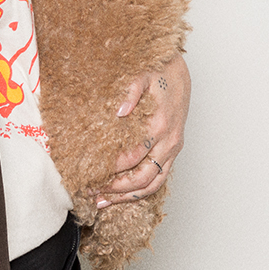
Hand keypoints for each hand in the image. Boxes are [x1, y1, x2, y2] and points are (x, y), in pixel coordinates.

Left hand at [97, 54, 190, 205]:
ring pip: (153, 183)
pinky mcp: (173, 149)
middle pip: (143, 178)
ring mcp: (174, 147)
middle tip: (92, 193)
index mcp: (161, 124)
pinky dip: (141, 189)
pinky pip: (160, 177)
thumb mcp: (141, 74)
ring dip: (128, 195)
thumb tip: (120, 110)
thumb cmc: (158, 70)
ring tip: (103, 201)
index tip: (90, 174)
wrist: (178, 68)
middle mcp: (170, 140)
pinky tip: (123, 193)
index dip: (111, 170)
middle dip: (117, 190)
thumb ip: (130, 91)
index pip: (132, 157)